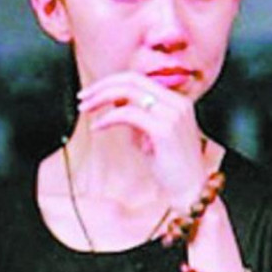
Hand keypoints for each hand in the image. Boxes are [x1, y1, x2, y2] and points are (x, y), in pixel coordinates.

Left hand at [78, 72, 207, 207]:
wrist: (189, 192)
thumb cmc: (169, 166)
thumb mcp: (149, 134)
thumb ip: (135, 114)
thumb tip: (113, 101)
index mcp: (177, 100)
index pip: (139, 79)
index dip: (112, 82)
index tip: (91, 92)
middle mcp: (177, 102)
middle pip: (132, 79)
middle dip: (102, 86)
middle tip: (82, 97)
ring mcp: (173, 114)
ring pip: (128, 92)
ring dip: (100, 98)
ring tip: (84, 109)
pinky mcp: (164, 129)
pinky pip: (127, 114)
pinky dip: (107, 118)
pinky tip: (96, 127)